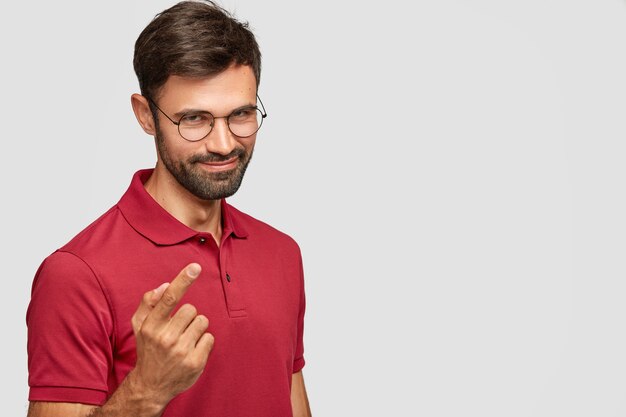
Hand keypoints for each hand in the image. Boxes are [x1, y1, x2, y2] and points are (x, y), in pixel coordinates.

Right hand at [129, 263, 213, 406]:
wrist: (151, 386)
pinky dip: (204, 342)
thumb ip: (149, 303)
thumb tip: (165, 285)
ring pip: (203, 321)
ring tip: (185, 340)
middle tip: (178, 329)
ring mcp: (181, 351)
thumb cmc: (148, 349)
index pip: (169, 298)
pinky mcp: (195, 362)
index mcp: (151, 326)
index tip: (195, 267)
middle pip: (191, 309)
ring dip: (196, 328)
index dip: (183, 280)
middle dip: (188, 316)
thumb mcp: (140, 326)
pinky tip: (192, 350)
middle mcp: (165, 338)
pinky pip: (210, 338)